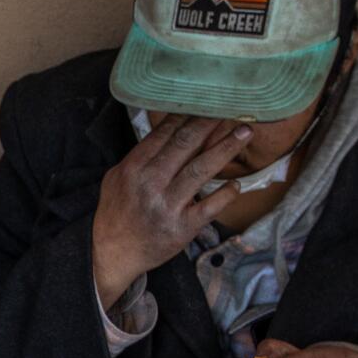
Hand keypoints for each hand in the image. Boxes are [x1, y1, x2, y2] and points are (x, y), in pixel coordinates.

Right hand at [92, 115, 253, 307]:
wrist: (112, 254)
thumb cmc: (116, 214)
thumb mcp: (116, 179)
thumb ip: (140, 156)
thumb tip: (164, 131)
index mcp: (133, 168)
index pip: (164, 134)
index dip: (188, 115)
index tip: (206, 103)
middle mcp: (150, 183)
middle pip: (185, 144)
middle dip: (210, 123)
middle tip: (232, 109)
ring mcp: (167, 205)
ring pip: (201, 169)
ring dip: (226, 148)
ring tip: (245, 132)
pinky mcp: (182, 227)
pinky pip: (209, 207)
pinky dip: (225, 194)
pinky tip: (236, 184)